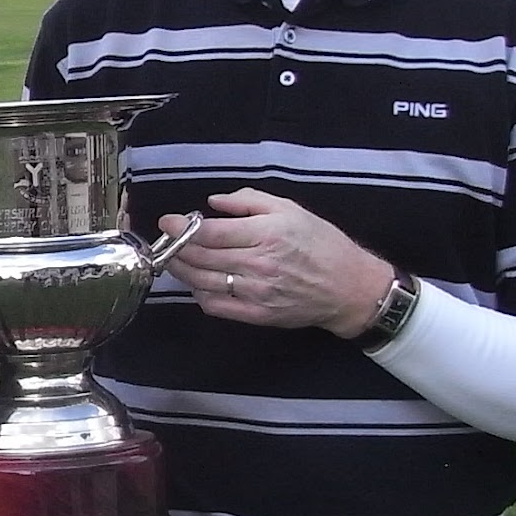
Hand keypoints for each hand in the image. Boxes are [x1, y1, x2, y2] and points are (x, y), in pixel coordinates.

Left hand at [158, 189, 392, 336]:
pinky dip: (199, 294)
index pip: (209, 232)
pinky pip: (216, 306)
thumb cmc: (321, 243)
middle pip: (200, 257)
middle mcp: (257, 264)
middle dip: (175, 247)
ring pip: (202, 282)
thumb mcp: (289, 209)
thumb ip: (248, 201)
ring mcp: (255, 292)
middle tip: (166, 239)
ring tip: (174, 258)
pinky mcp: (257, 315)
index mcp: (265, 234)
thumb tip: (212, 202)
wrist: (349, 287)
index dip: (181, 227)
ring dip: (181, 270)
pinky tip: (198, 283)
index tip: (167, 221)